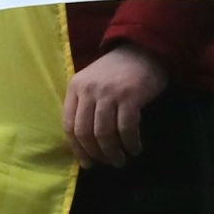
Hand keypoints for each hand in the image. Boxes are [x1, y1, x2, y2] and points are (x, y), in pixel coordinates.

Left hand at [63, 43, 167, 167]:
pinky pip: (126, 128)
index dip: (77, 148)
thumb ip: (84, 105)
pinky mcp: (130, 96)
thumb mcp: (92, 83)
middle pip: (85, 132)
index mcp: (75, 88)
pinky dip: (130, 142)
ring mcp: (109, 93)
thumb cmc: (117, 71)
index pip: (68, 125)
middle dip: (95, 153)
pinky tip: (135, 148)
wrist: (144, 49)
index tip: (87, 162)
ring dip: (112, 152)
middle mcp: (88, 91)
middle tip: (106, 163)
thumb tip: (84, 143)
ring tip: (120, 160)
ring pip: (104, 133)